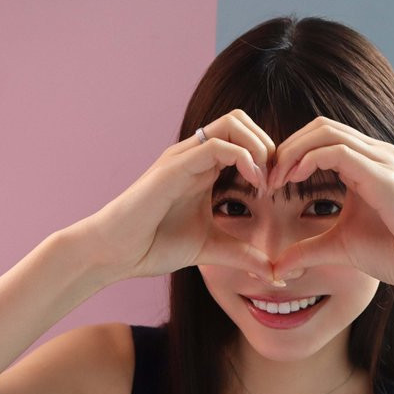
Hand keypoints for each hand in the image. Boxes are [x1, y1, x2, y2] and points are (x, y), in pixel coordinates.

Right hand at [76, 109, 279, 282]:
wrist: (114, 253)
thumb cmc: (152, 246)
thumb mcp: (211, 250)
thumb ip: (243, 255)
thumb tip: (274, 272)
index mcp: (203, 168)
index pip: (244, 139)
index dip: (269, 158)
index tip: (279, 190)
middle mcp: (194, 155)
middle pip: (241, 121)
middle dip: (269, 146)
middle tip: (277, 182)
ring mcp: (183, 157)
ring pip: (233, 123)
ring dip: (260, 147)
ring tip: (267, 182)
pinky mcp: (174, 167)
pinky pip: (217, 145)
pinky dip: (245, 158)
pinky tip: (254, 185)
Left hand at [264, 116, 393, 292]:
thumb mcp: (339, 248)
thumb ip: (307, 250)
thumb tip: (278, 267)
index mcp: (365, 163)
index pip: (320, 138)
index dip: (289, 155)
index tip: (268, 183)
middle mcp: (373, 153)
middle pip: (319, 127)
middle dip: (286, 148)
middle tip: (265, 177)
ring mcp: (380, 159)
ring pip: (325, 131)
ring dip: (292, 151)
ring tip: (274, 178)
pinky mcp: (382, 174)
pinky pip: (339, 151)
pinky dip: (309, 159)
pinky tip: (293, 179)